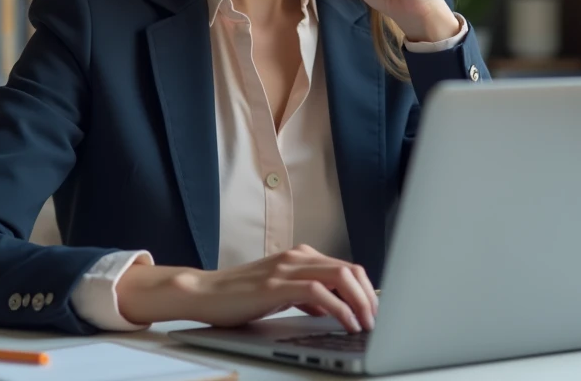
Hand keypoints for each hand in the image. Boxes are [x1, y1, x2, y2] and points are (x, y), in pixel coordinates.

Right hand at [116, 245, 378, 332]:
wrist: (204, 293)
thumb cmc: (239, 295)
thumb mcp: (279, 292)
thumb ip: (305, 294)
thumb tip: (331, 308)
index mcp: (300, 256)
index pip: (346, 267)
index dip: (366, 289)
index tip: (375, 311)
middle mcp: (297, 256)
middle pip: (350, 269)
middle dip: (370, 296)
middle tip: (377, 321)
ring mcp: (286, 269)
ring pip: (340, 276)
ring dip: (360, 302)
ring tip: (367, 324)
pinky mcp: (276, 285)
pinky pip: (320, 292)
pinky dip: (339, 308)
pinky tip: (346, 323)